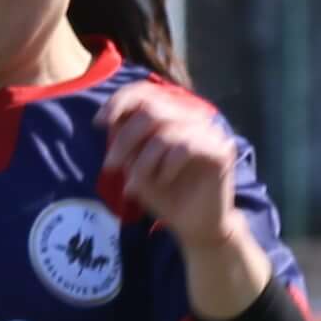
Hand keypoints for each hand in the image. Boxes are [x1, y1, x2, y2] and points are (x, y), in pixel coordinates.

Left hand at [97, 78, 244, 252]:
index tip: (99, 123)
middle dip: (124, 139)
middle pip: (151, 110)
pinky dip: (166, 166)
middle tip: (111, 166)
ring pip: (165, 131)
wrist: (196, 228)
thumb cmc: (167, 196)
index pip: (146, 93)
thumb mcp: (137, 167)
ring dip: (143, 161)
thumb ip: (127, 142)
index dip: (120, 101)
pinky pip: (185, 147)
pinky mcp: (221, 150)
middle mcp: (193, 117)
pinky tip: (164, 181)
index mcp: (174, 115)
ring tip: (136, 183)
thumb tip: (110, 120)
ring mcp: (210, 131)